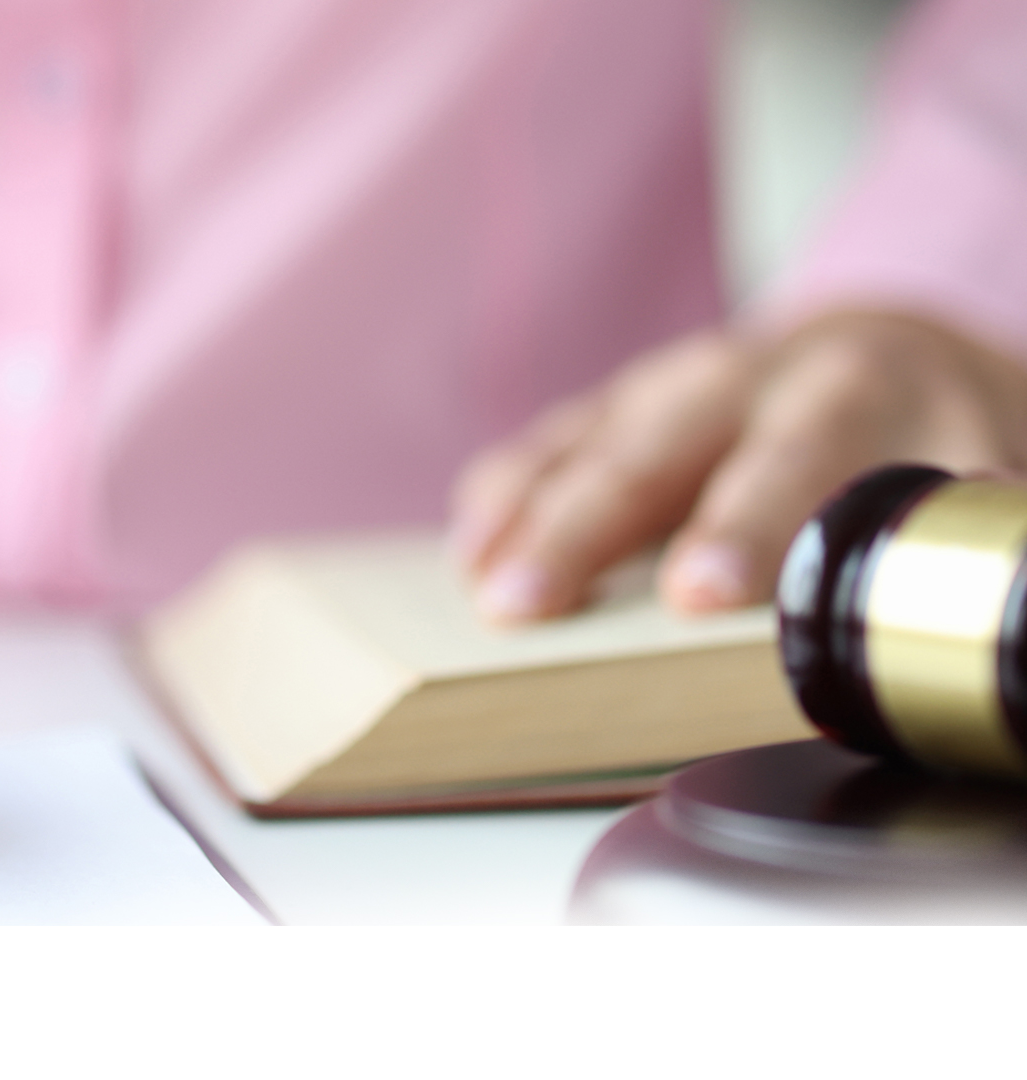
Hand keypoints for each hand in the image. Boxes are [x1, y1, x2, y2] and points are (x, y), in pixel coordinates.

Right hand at [451, 312, 1026, 622]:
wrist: (890, 352)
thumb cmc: (932, 440)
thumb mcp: (980, 475)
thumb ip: (959, 538)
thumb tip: (964, 622)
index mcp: (855, 389)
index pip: (796, 457)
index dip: (744, 523)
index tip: (699, 594)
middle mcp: (749, 375)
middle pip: (657, 448)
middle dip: (591, 526)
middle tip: (534, 603)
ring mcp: (669, 385)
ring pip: (588, 441)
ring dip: (530, 516)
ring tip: (486, 592)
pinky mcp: (615, 404)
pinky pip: (548, 441)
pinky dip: (503, 492)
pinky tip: (473, 551)